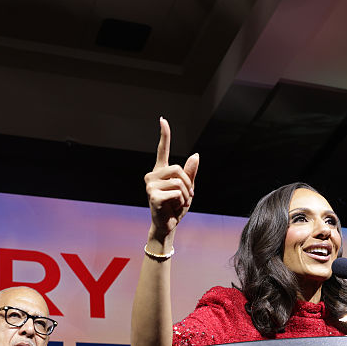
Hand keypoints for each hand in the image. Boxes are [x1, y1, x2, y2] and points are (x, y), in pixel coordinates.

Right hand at [144, 117, 198, 241]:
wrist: (167, 225)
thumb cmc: (175, 207)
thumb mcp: (187, 188)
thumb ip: (190, 173)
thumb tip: (196, 155)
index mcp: (161, 172)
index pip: (162, 150)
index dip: (164, 135)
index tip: (163, 120)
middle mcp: (152, 176)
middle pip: (178, 169)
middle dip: (188, 183)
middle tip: (187, 196)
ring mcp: (150, 186)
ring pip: (179, 181)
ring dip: (186, 194)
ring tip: (179, 202)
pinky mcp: (153, 196)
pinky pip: (177, 193)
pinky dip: (181, 202)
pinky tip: (173, 207)